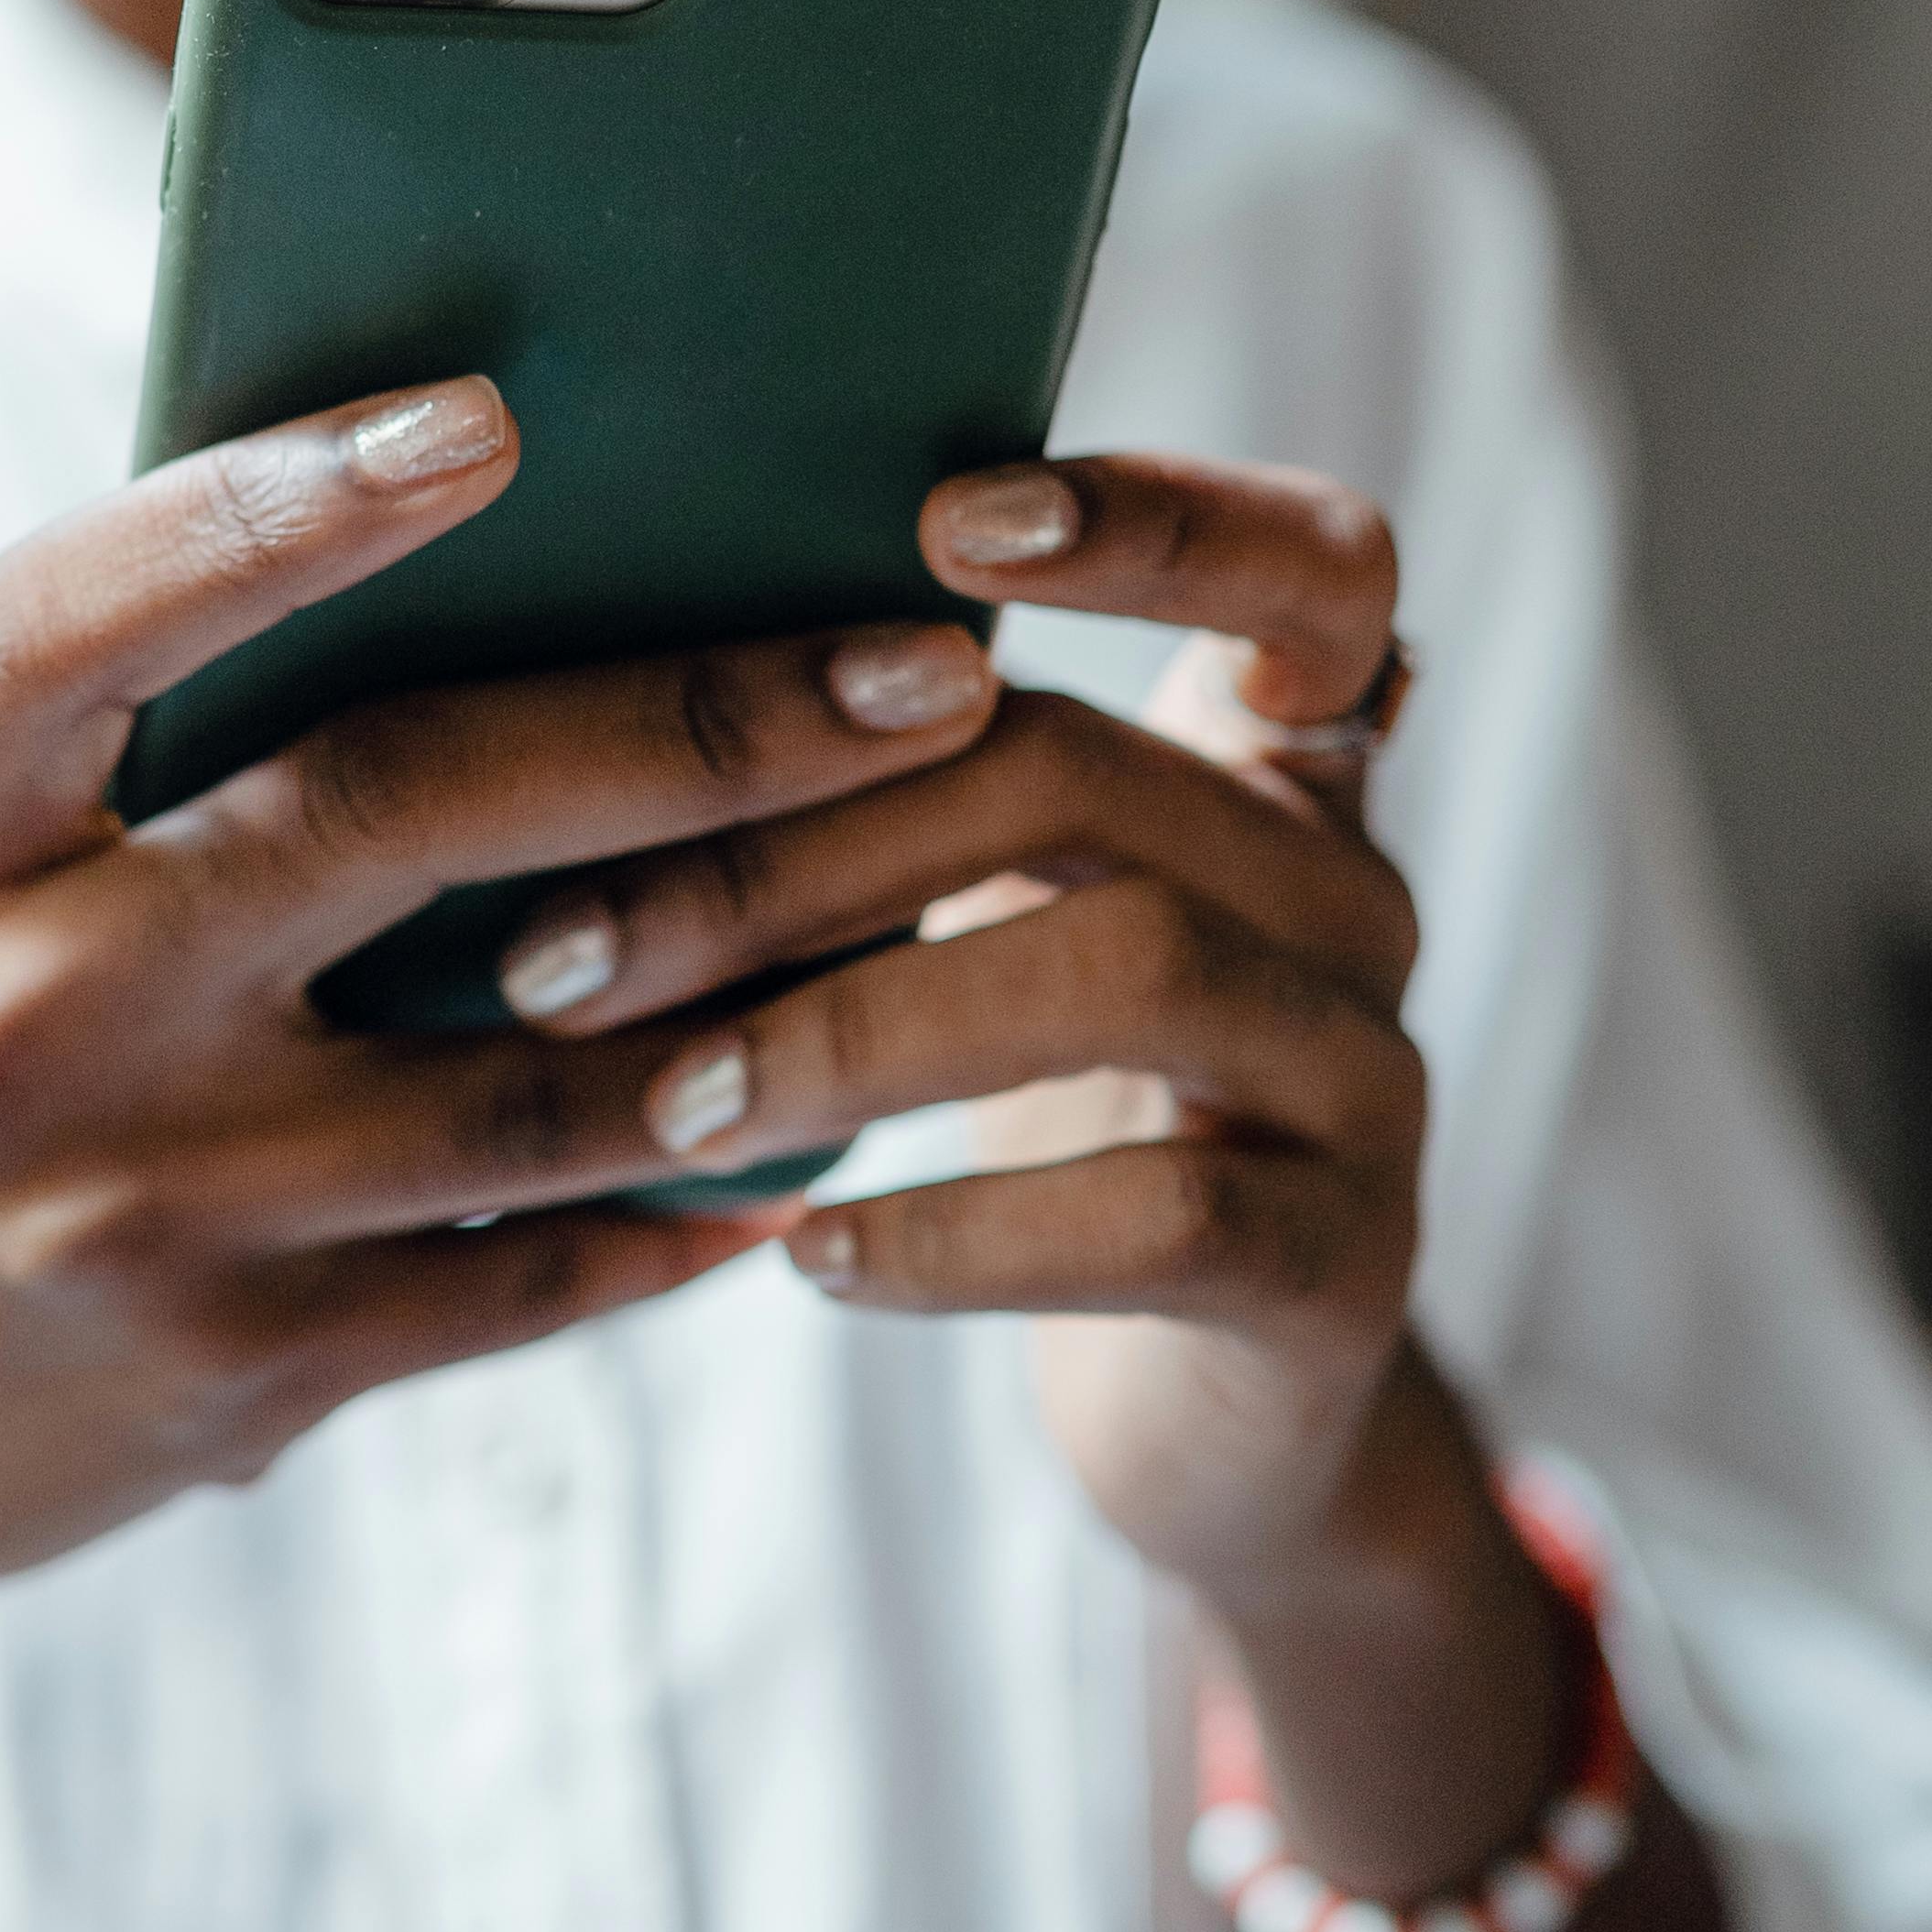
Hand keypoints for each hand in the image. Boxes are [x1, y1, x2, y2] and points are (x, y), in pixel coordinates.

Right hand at [0, 370, 1011, 1641]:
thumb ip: (122, 752)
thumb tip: (462, 553)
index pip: (72, 623)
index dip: (268, 508)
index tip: (486, 416)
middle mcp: (8, 1017)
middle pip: (390, 816)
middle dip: (695, 728)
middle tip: (924, 664)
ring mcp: (125, 1217)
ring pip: (528, 1074)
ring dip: (770, 975)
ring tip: (949, 876)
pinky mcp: (229, 1379)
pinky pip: (525, 1271)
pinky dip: (691, 1196)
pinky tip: (825, 1126)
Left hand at [490, 448, 1427, 1608]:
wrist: (1198, 1415)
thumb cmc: (1034, 1113)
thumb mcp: (978, 919)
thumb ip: (883, 786)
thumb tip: (563, 686)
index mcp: (1267, 766)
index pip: (1306, 560)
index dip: (1156, 516)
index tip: (942, 522)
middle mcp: (1345, 889)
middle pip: (1085, 775)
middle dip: (796, 848)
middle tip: (570, 951)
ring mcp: (1368, 1075)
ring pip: (1132, 969)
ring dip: (856, 1031)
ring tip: (672, 1108)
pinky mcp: (1347, 1265)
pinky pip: (1161, 1213)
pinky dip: (958, 1232)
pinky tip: (808, 1255)